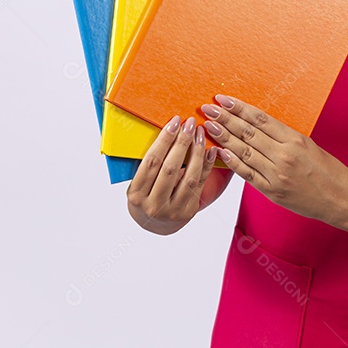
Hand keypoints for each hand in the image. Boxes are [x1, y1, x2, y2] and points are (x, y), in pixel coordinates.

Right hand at [126, 115, 220, 234]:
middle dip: (182, 142)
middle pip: (170, 168)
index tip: (174, 122)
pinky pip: (200, 184)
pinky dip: (206, 165)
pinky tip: (210, 150)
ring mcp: (173, 210)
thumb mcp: (138, 183)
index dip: (164, 140)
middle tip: (189, 123)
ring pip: (189, 177)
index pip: (151, 162)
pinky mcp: (189, 211)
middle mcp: (154, 205)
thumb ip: (148, 163)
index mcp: (136, 194)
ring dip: (197, 152)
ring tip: (200, 133)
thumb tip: (166, 131)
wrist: (154, 224)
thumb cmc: (145, 196)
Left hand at [200, 95, 347, 224]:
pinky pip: (248, 174)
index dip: (239, 108)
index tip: (223, 99)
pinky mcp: (273, 191)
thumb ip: (283, 138)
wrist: (341, 199)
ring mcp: (277, 174)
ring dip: (224, 137)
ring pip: (244, 151)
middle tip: (208, 108)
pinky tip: (220, 152)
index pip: (260, 119)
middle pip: (248, 132)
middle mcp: (285, 155)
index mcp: (295, 139)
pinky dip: (233, 162)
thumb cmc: (328, 171)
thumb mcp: (308, 146)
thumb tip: (256, 127)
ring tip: (209, 126)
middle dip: (225, 118)